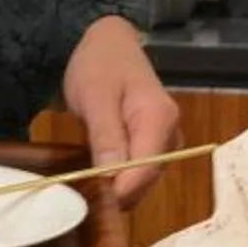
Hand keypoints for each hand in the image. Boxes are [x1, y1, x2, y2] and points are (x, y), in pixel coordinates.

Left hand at [63, 16, 183, 205]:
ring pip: (142, 181)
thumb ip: (106, 136)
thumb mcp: (95, 97)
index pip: (144, 171)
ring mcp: (166, 143)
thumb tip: (113, 177)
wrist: (109, 44)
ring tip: (81, 185)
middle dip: (114, 193)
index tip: (86, 201)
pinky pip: (139, 173)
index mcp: (159, 120)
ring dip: (114, 188)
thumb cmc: (99, 65)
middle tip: (77, 194)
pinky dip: (117, 179)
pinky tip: (94, 177)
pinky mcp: (155, 147)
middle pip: (145, 180)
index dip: (117, 192)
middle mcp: (171, 135)